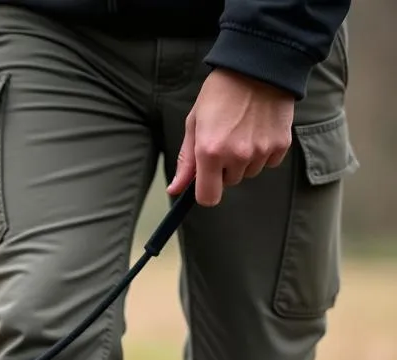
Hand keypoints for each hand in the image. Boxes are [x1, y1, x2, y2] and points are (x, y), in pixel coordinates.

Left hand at [168, 69, 294, 206]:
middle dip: (225, 168)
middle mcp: (236, 156)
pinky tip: (260, 128)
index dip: (206, 191)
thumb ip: (186, 161)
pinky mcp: (281, 144)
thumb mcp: (195, 123)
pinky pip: (269, 162)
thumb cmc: (221, 92)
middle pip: (229, 182)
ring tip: (244, 129)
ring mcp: (261, 151)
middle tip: (226, 137)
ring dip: (245, 159)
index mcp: (210, 152)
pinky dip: (264, 151)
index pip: (208, 198)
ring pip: (249, 172)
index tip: (206, 181)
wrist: (259, 64)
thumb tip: (175, 190)